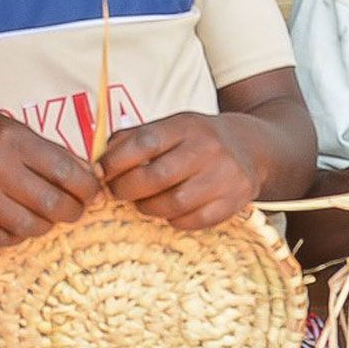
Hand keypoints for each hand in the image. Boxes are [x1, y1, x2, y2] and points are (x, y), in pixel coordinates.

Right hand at [0, 103, 96, 244]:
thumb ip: (50, 152)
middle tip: (74, 209)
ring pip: (30, 226)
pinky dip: (19, 235)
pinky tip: (19, 221)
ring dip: (47, 225)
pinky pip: (2, 238)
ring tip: (46, 215)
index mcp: (11, 139)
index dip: (89, 189)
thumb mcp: (12, 128)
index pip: (67, 173)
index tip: (93, 194)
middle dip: (73, 211)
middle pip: (53, 204)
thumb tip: (91, 179)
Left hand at [99, 112, 274, 228]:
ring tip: (143, 202)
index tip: (100, 172)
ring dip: (148, 207)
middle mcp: (208, 150)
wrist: (250, 148)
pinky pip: (193, 221)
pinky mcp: (233, 202)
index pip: (143, 143)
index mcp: (187, 126)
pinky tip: (170, 210)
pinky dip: (174, 219)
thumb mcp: (170, 126)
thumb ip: (133, 139)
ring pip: (173, 204)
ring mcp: (224, 178)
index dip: (114, 162)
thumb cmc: (197, 139)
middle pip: (156, 177)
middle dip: (126, 189)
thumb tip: (98, 163)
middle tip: (116, 192)